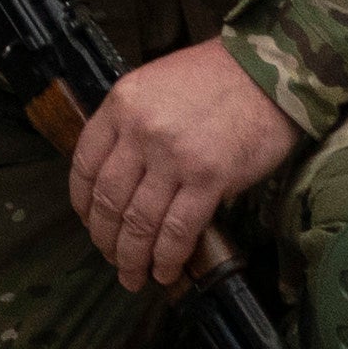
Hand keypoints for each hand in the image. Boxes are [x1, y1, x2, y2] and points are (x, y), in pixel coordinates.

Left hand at [66, 38, 297, 291]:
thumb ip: (130, 124)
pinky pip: (178, 229)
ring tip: (132, 275)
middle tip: (110, 257)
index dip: (82, 203)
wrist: (265, 72)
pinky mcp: (209, 178)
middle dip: (105, 238)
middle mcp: (141, 131)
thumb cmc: (211, 78)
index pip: (84, 164)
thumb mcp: (152, 85)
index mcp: (120, 105)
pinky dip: (167, 256)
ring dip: (132, 257)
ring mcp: (174, 156)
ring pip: (139, 221)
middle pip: (109, 199)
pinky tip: (165, 271)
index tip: (88, 221)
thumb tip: (117, 174)